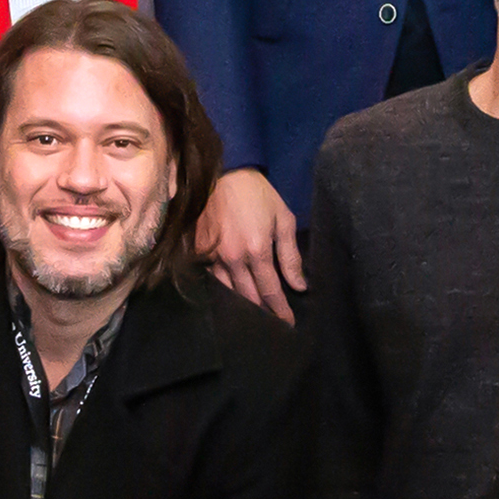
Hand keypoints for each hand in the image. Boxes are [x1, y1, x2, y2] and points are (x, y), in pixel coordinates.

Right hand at [196, 168, 306, 317]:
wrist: (224, 173)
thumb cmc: (258, 195)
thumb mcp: (283, 219)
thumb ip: (291, 255)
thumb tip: (299, 285)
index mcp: (257, 251)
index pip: (271, 291)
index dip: (280, 311)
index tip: (288, 324)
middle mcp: (234, 259)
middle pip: (249, 297)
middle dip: (263, 313)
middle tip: (273, 324)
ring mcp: (213, 256)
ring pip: (228, 292)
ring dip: (243, 305)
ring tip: (254, 316)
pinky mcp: (199, 251)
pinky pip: (212, 279)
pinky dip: (224, 290)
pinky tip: (232, 295)